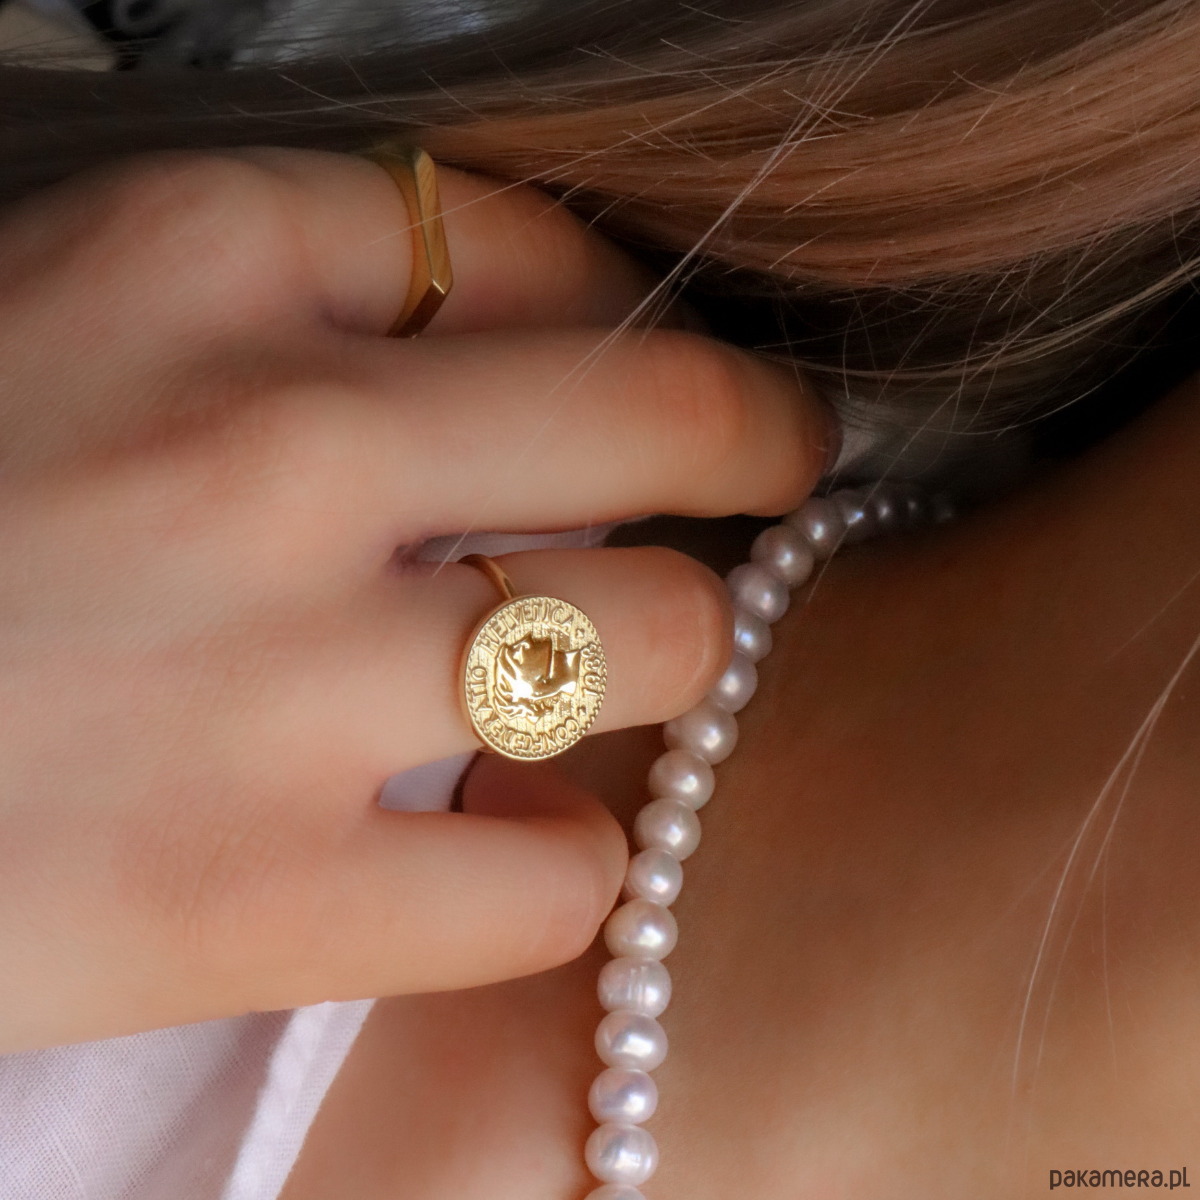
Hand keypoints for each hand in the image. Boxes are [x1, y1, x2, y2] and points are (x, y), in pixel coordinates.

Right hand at [0, 147, 833, 1050]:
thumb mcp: (71, 305)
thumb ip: (297, 287)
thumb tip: (528, 323)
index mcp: (190, 257)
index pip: (536, 247)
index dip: (631, 310)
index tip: (652, 365)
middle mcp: (263, 445)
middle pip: (672, 419)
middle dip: (759, 446)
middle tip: (769, 478)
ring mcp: (272, 683)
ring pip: (656, 643)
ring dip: (665, 658)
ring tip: (602, 674)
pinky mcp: (245, 898)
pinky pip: (551, 880)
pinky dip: (555, 862)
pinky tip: (493, 841)